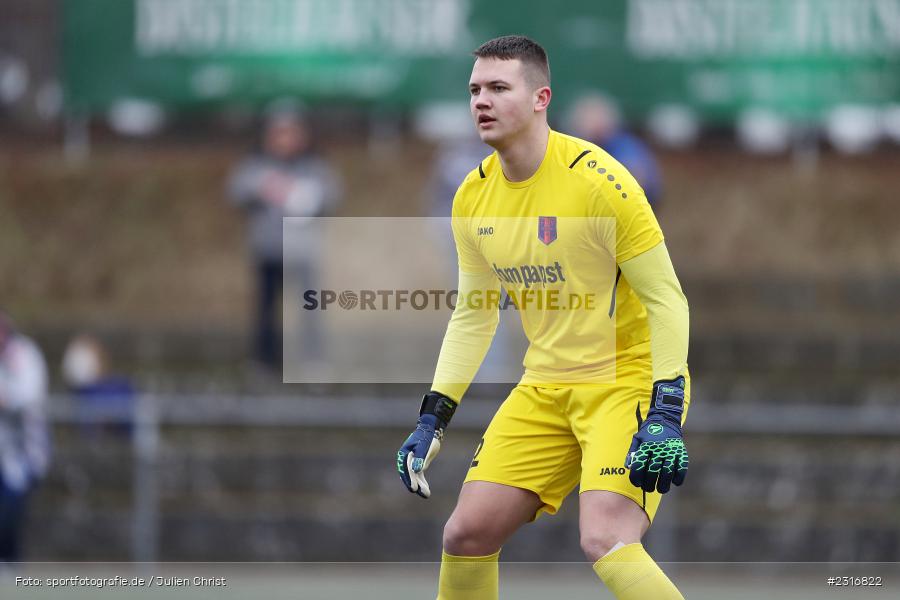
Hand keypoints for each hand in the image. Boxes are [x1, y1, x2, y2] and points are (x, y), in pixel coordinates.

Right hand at [397, 391, 456, 498]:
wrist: (430, 430)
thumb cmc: (426, 437)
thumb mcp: (424, 446)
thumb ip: (420, 458)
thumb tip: (416, 470)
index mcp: (404, 454)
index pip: (405, 469)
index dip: (409, 479)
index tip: (413, 488)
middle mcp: (406, 460)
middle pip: (408, 475)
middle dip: (414, 484)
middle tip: (420, 492)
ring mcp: (412, 463)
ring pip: (414, 477)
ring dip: (419, 485)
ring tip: (426, 494)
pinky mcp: (418, 465)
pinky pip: (419, 476)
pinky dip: (422, 482)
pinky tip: (426, 491)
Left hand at [625, 377, 687, 493]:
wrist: (665, 420)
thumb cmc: (648, 433)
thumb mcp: (637, 439)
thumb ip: (632, 453)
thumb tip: (629, 467)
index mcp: (645, 446)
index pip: (639, 465)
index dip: (636, 477)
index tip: (636, 483)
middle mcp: (658, 448)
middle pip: (653, 471)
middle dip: (649, 484)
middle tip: (648, 489)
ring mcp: (671, 450)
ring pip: (667, 472)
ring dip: (664, 484)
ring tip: (661, 489)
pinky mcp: (681, 452)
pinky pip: (681, 468)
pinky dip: (678, 477)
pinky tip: (674, 482)